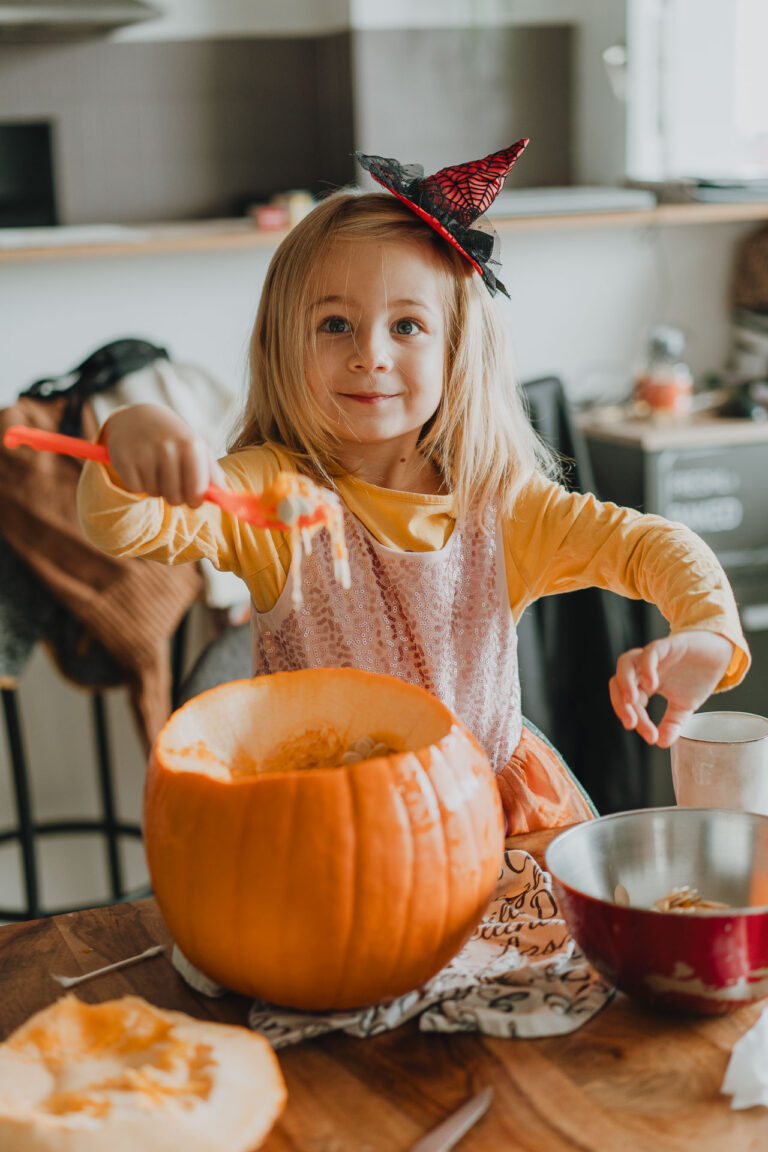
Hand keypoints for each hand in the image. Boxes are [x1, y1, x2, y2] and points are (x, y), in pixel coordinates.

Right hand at [102, 404, 225, 506]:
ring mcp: (143, 453)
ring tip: (155, 470)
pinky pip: (135, 489)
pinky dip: (138, 483)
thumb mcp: (197, 448)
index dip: (195, 501)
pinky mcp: (123, 458)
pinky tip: (140, 467)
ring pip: (154, 494)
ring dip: (156, 488)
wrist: (139, 417)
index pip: (196, 491)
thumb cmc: (174, 438)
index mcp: (190, 445)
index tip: (193, 500)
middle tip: (172, 482)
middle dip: (175, 496)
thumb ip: (212, 473)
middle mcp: (167, 448)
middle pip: (175, 498)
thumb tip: (223, 496)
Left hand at [609, 631, 733, 747]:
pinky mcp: (668, 645)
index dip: (637, 720)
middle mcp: (644, 669)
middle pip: (618, 682)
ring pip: (626, 662)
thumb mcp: (684, 706)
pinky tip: (652, 684)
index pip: (630, 702)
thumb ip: (672, 723)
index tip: (651, 737)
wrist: (719, 654)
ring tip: (632, 701)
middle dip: (620, 704)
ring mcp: (654, 656)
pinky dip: (647, 667)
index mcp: (644, 683)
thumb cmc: (697, 677)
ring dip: (624, 682)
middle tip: (631, 724)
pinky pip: (650, 652)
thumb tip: (663, 743)